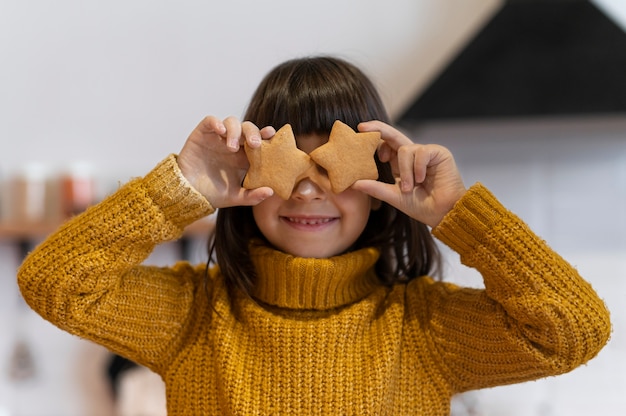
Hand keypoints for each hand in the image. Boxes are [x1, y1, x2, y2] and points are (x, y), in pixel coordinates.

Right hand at [177, 116, 274, 207]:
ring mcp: (218, 138)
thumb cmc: (213, 194)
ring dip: (235, 131)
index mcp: (244, 156)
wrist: (188, 193)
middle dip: (253, 132)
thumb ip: (252, 196)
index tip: (271, 135)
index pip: (259, 140)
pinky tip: (220, 131)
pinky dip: (216, 122)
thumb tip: (271, 191)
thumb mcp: (235, 197)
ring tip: (232, 147)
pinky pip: (210, 121)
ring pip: (231, 122)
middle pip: (248, 128)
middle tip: (255, 144)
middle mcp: (233, 144)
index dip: (266, 135)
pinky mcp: (203, 133)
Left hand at [351, 120, 466, 227]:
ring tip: (410, 187)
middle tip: (362, 127)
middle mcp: (412, 156)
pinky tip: (423, 179)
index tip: (360, 138)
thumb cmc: (422, 207)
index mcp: (401, 164)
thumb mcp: (394, 196)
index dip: (374, 142)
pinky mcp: (438, 153)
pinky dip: (418, 167)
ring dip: (405, 171)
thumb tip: (353, 183)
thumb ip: (375, 188)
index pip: (385, 146)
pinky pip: (421, 152)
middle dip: (378, 129)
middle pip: (393, 135)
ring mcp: (426, 153)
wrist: (444, 213)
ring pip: (405, 150)